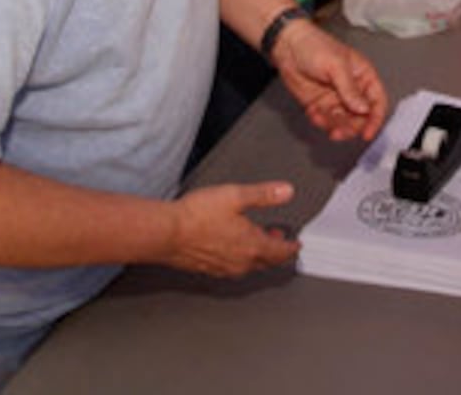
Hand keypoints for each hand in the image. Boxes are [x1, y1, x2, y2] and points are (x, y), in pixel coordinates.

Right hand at [167, 181, 300, 276]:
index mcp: (252, 246)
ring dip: (257, 254)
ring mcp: (223, 267)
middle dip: (276, 251)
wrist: (165, 233)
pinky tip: (231, 247)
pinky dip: (239, 258)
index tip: (296, 245)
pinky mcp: (207, 268)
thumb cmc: (196, 216)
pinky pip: (231, 267)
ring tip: (255, 240)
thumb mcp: (236, 196)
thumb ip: (263, 194)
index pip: (280, 252)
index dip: (291, 247)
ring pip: (248, 265)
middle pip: (266, 261)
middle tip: (278, 240)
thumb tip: (286, 191)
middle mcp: (239, 262)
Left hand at [273, 19, 388, 140]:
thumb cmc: (314, 46)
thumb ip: (350, 89)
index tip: (367, 133)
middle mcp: (352, 90)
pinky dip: (320, 121)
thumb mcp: (336, 66)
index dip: (375, 119)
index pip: (377, 101)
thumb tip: (364, 109)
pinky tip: (313, 113)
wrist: (286, 46)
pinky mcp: (320, 104)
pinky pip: (325, 120)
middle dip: (350, 127)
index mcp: (363, 76)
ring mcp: (336, 98)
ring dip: (334, 126)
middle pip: (360, 117)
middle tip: (339, 131)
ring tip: (321, 119)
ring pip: (343, 122)